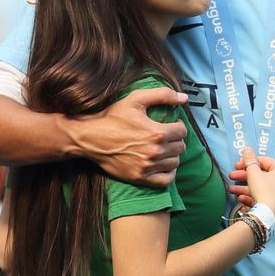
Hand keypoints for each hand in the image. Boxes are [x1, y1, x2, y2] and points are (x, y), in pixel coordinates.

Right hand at [72, 88, 187, 185]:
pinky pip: (166, 180)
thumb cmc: (113, 117)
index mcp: (156, 133)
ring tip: (163, 148)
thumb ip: (162, 95)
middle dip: (175, 139)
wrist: (90, 138)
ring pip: (175, 162)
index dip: (178, 126)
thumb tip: (184, 98)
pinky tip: (163, 164)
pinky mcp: (140, 178)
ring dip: (172, 154)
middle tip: (166, 136)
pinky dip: (169, 173)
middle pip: (180, 147)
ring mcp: (147, 167)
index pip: (182, 131)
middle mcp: (154, 152)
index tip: (171, 124)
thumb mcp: (135, 99)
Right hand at [231, 147, 274, 226]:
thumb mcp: (253, 173)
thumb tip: (247, 149)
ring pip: (260, 187)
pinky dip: (251, 196)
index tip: (237, 165)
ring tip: (231, 190)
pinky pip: (263, 197)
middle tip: (231, 175)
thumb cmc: (263, 190)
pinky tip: (240, 198)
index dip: (248, 161)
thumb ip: (249, 160)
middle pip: (261, 175)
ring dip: (244, 187)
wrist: (268, 216)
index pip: (264, 161)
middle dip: (243, 176)